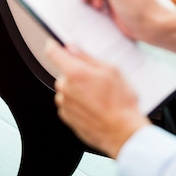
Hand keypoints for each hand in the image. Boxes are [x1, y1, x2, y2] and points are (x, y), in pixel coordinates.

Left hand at [46, 40, 150, 157]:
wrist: (122, 132)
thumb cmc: (120, 103)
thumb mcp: (111, 71)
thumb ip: (88, 57)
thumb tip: (72, 48)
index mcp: (75, 73)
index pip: (53, 53)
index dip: (54, 45)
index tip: (56, 43)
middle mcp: (65, 88)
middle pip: (64, 71)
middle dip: (78, 71)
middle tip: (97, 78)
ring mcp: (64, 104)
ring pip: (67, 87)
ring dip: (78, 88)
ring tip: (99, 95)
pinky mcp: (66, 117)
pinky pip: (69, 102)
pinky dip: (78, 101)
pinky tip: (95, 105)